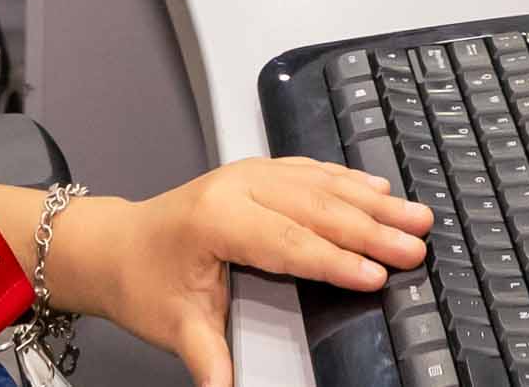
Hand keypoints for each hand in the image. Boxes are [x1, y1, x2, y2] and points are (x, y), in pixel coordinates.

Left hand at [49, 161, 435, 386]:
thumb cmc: (143, 281)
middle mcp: (236, 187)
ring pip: (320, 184)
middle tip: (415, 245)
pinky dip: (348, 181)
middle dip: (370, 228)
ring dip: (371, 201)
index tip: (377, 275)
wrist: (113, 246)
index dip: (335, 259)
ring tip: (415, 215)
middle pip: (315, 208)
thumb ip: (209, 357)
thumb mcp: (174, 325)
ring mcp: (247, 174)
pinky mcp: (254, 173)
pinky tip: (378, 189)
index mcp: (217, 219)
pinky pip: (310, 170)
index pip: (288, 242)